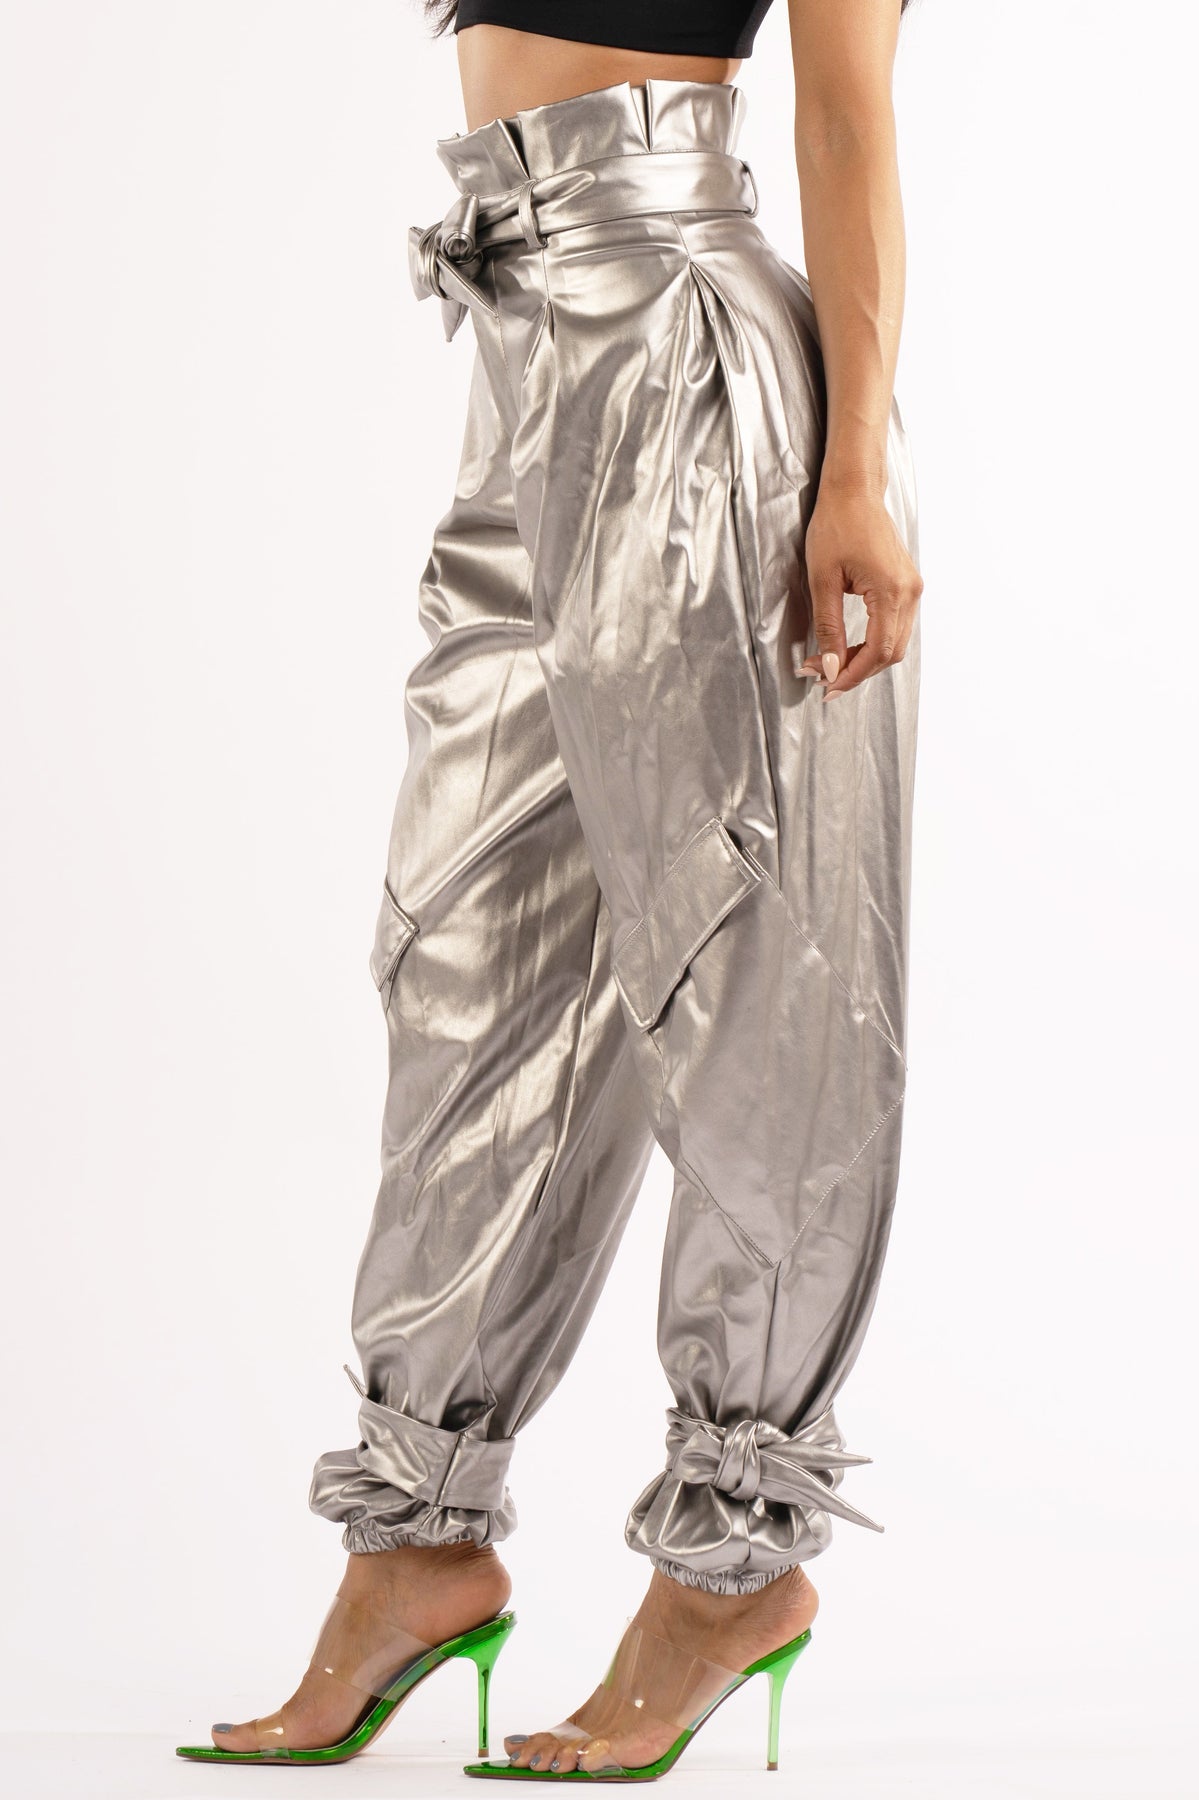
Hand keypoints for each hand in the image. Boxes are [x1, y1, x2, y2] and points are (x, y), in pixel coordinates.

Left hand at [795, 479, 921, 699]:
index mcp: (891, 591)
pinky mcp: (906, 584)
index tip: (827, 687)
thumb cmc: (836, 525)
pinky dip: (872, 643)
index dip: (852, 675)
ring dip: (863, 659)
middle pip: (890, 652)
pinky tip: (847, 647)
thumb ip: (828, 627)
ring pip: (894, 642)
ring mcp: (911, 588)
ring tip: (829, 663)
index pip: (878, 651)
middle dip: (855, 670)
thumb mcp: (823, 580)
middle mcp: (909, 592)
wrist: (855, 491)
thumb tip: (831, 666)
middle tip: (821, 677)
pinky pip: (895, 626)